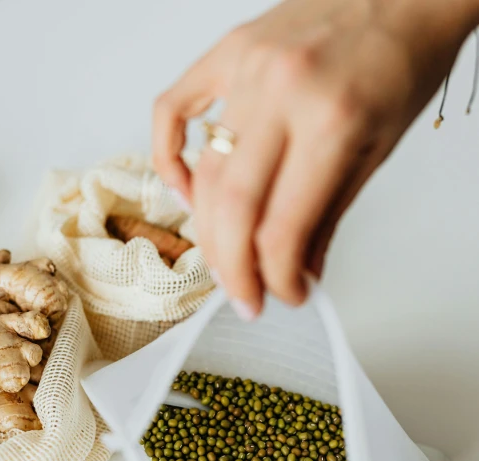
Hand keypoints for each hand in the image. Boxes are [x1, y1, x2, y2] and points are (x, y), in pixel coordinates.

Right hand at [153, 0, 478, 318]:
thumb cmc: (402, 63)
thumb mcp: (378, 151)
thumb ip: (330, 216)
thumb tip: (299, 272)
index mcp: (333, 120)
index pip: (283, 227)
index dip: (278, 277)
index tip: (285, 297)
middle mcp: (282, 92)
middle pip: (234, 207)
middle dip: (234, 269)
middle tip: (246, 298)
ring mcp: (247, 67)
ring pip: (204, 172)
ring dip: (209, 231)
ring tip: (226, 259)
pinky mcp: (227, 52)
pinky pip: (172, 109)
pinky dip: (169, 158)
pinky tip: (188, 191)